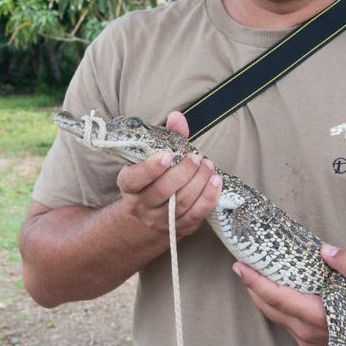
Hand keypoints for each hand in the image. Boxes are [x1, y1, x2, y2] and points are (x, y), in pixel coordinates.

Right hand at [115, 111, 221, 237]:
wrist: (145, 220)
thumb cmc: (152, 180)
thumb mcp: (152, 158)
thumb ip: (167, 136)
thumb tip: (177, 116)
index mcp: (129, 186)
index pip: (135, 179)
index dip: (150, 168)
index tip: (167, 155)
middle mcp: (141, 205)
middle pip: (162, 191)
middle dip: (183, 173)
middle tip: (195, 158)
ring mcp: (160, 220)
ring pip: (180, 203)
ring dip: (198, 183)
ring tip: (208, 166)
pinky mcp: (179, 229)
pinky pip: (195, 215)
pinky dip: (208, 198)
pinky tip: (216, 183)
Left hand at [233, 243, 345, 345]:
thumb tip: (325, 250)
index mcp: (319, 317)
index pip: (277, 298)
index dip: (255, 282)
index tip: (239, 266)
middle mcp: (307, 332)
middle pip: (268, 308)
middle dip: (252, 287)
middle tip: (242, 265)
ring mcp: (307, 341)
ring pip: (275, 317)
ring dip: (263, 297)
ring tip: (256, 275)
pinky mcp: (310, 344)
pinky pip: (286, 324)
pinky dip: (277, 307)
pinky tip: (278, 292)